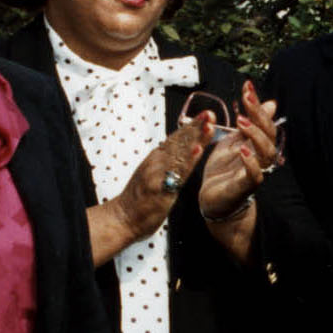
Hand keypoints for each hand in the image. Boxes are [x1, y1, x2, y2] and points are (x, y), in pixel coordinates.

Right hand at [110, 122, 205, 243]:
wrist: (122, 218)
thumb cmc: (139, 200)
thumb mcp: (152, 176)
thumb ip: (164, 164)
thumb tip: (176, 154)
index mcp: (156, 159)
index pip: (176, 139)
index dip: (191, 126)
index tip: (205, 116)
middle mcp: (156, 162)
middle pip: (179, 141)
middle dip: (195, 126)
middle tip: (209, 114)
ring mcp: (158, 174)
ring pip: (179, 153)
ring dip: (195, 138)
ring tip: (209, 126)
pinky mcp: (160, 188)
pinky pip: (176, 173)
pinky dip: (188, 160)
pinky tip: (198, 150)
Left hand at [196, 81, 281, 220]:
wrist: (213, 200)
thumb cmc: (224, 170)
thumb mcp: (234, 140)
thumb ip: (250, 123)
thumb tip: (271, 103)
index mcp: (257, 144)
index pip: (263, 121)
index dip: (257, 104)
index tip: (247, 85)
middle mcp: (260, 157)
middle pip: (269, 135)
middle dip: (259, 115)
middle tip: (246, 99)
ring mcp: (255, 172)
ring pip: (267, 154)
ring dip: (256, 136)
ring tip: (243, 122)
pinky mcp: (244, 187)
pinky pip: (254, 176)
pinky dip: (251, 163)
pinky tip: (243, 151)